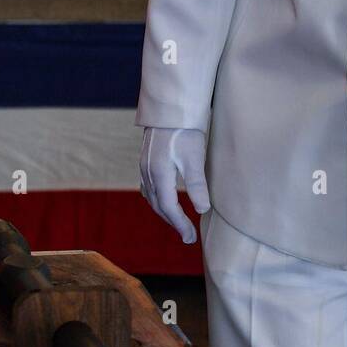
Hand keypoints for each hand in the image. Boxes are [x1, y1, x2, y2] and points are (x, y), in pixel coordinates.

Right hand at [138, 127, 209, 242]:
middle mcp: (148, 173)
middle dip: (173, 222)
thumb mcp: (194, 157)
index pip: (169, 208)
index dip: (180, 225)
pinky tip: (166, 199)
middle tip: (187, 236)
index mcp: (159, 175)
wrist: (169, 108)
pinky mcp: (146, 161)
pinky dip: (158, 199)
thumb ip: (197, 184)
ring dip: (164, 212)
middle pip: (159, 206)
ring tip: (178, 222)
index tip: (191, 238)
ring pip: (152, 198)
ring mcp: (144, 167)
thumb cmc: (185, 130)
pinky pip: (148, 187)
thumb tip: (202, 210)